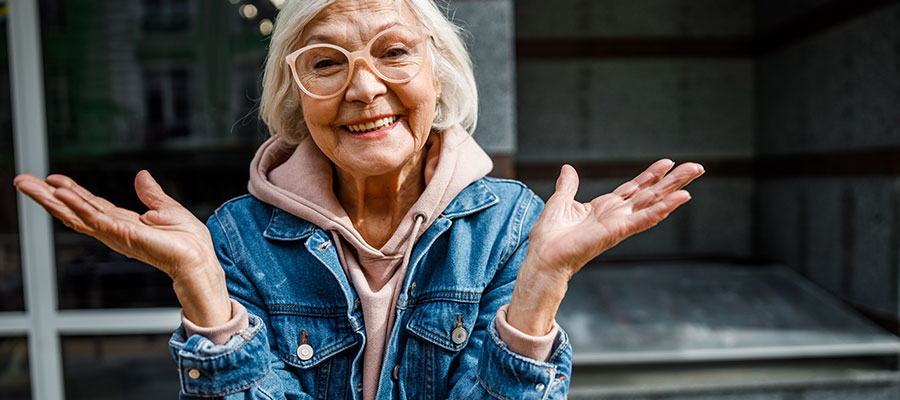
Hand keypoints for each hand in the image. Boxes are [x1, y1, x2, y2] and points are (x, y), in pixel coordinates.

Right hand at [13, 171, 230, 324]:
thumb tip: (142, 176)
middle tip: (21, 180)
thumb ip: (151, 194)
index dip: (70, 191)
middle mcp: (113, 229)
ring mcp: (115, 233)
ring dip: (51, 198)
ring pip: (75, 213)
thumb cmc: (188, 242)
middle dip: (46, 196)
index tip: (51, 178)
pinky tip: (61, 194)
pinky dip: (77, 205)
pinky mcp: (122, 234)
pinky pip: (95, 218)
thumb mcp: (167, 209)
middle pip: (73, 210)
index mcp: (122, 222)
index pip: (89, 204)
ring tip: (29, 184)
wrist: (199, 259)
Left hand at [528, 159, 703, 277]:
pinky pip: (645, 218)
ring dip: (675, 188)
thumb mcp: (560, 202)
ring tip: (694, 173)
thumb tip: (568, 169)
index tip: (667, 162)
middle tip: (696, 167)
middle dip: (673, 180)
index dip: (651, 175)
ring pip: (654, 202)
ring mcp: (620, 223)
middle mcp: (617, 215)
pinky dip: (664, 207)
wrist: (543, 257)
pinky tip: (681, 197)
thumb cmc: (549, 237)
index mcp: (605, 208)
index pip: (634, 188)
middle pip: (651, 193)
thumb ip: (568, 186)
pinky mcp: (618, 231)